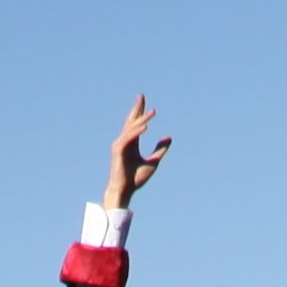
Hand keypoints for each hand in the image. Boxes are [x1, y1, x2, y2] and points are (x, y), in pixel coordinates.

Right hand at [103, 97, 170, 211]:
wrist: (126, 191)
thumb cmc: (136, 179)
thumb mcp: (153, 162)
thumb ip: (160, 150)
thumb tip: (169, 137)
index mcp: (131, 144)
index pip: (135, 124)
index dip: (140, 112)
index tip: (143, 101)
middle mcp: (124, 142)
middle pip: (130, 121)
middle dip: (136, 109)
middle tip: (141, 96)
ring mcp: (120, 146)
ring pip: (131, 128)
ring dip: (141, 120)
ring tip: (152, 112)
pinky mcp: (118, 151)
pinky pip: (128, 138)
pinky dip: (136, 131)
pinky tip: (145, 126)